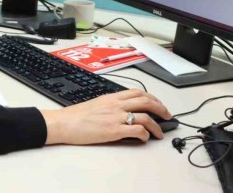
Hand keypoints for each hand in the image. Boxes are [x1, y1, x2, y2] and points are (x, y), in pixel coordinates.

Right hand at [40, 89, 172, 144]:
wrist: (65, 122)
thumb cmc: (76, 115)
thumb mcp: (96, 103)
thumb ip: (111, 105)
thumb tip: (122, 110)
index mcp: (112, 97)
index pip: (137, 93)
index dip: (152, 98)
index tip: (158, 104)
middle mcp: (116, 104)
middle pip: (146, 101)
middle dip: (161, 108)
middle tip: (167, 116)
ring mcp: (116, 117)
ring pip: (145, 116)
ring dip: (157, 125)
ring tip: (160, 133)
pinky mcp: (114, 130)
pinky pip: (137, 130)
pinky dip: (145, 135)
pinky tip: (144, 139)